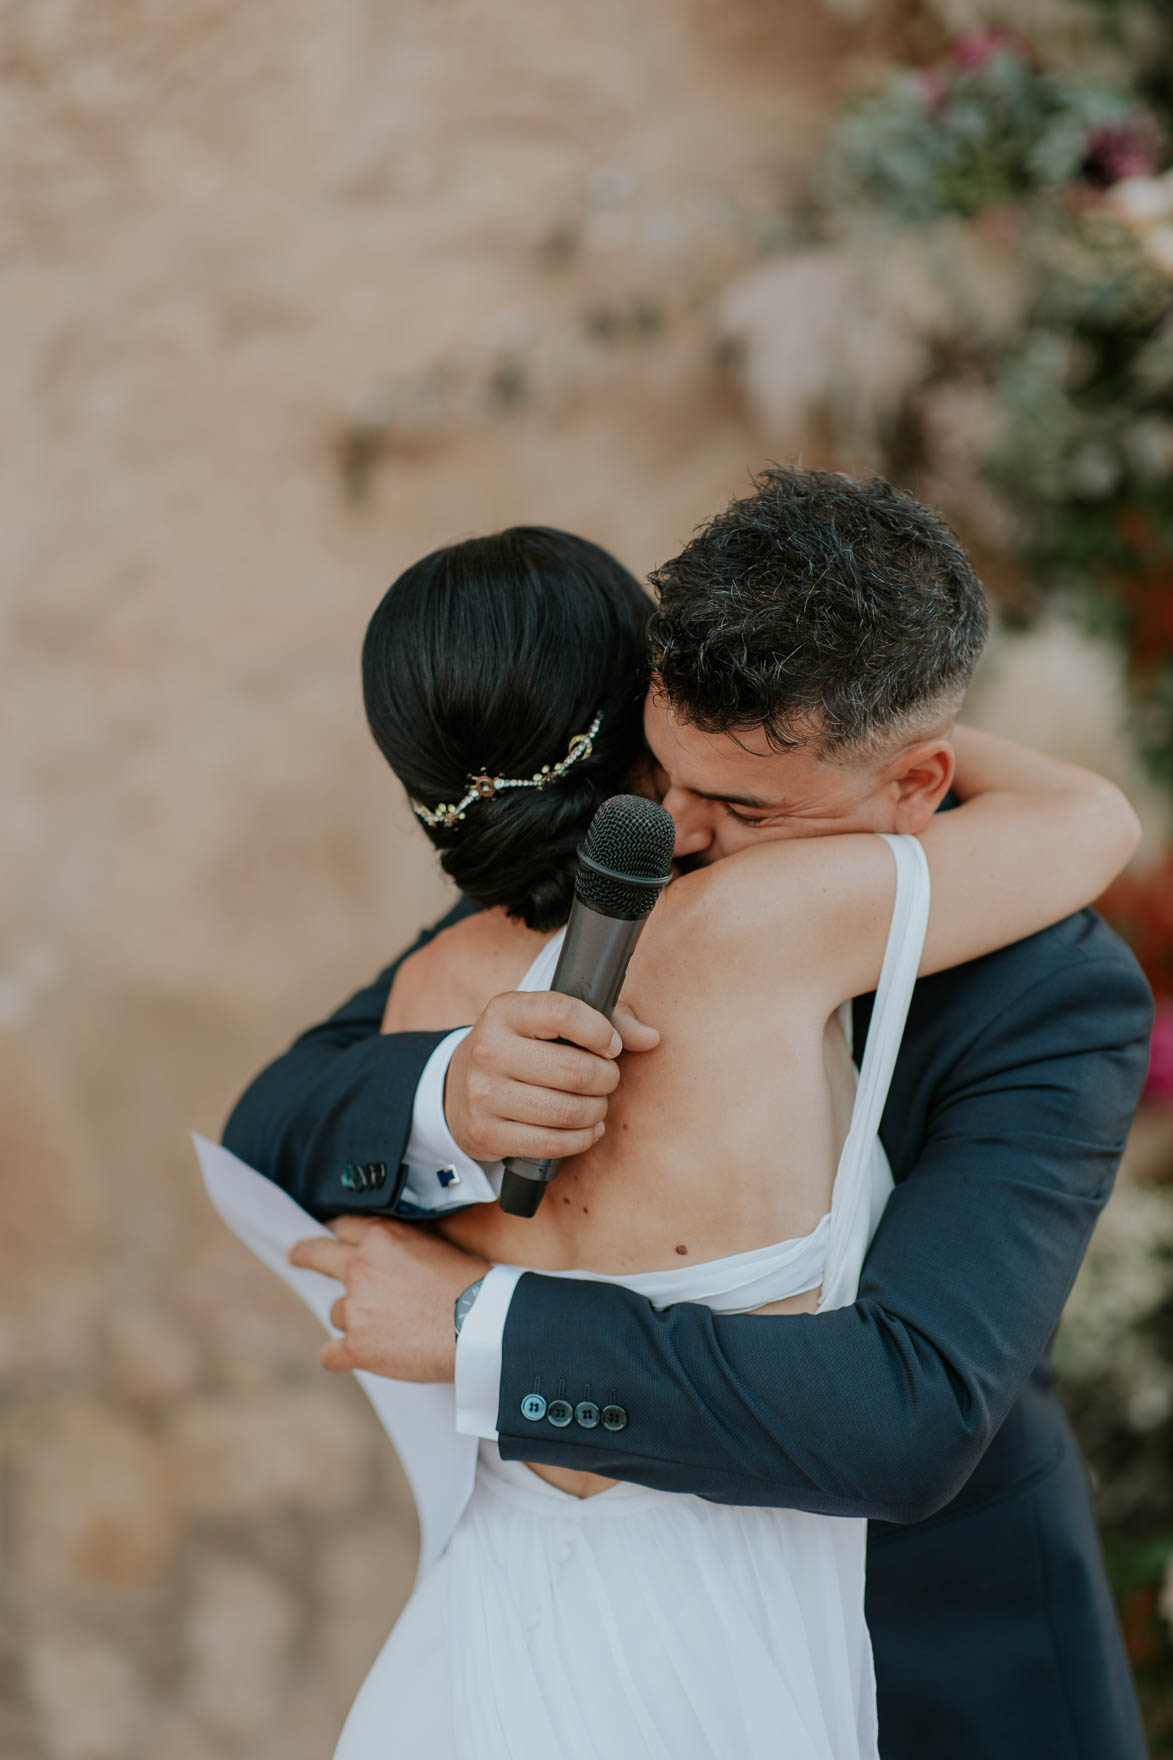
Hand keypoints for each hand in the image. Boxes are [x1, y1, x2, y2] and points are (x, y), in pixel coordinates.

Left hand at [287, 1218, 488, 1381]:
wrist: (481, 1325)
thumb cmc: (471, 1285)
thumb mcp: (436, 1247)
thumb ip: (405, 1249)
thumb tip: (395, 1260)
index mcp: (383, 1238)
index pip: (345, 1227)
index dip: (337, 1232)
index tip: (330, 1235)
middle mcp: (361, 1268)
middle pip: (317, 1254)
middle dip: (304, 1254)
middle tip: (295, 1256)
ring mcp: (356, 1308)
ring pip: (337, 1312)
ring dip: (354, 1319)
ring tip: (388, 1329)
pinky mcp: (357, 1347)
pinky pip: (331, 1354)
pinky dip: (341, 1357)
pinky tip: (353, 1358)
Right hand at [445, 991, 658, 1163]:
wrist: (458, 1088)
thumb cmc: (521, 1048)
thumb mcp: (549, 1022)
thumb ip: (606, 1020)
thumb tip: (652, 1038)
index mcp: (505, 1011)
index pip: (563, 1012)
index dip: (600, 1031)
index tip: (611, 1046)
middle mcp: (489, 1050)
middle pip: (576, 1071)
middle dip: (607, 1079)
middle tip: (607, 1079)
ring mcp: (483, 1095)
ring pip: (568, 1112)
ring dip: (596, 1111)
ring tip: (596, 1105)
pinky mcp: (486, 1134)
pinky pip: (552, 1144)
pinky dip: (582, 1139)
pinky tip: (586, 1129)